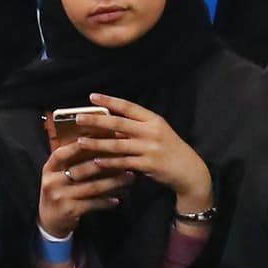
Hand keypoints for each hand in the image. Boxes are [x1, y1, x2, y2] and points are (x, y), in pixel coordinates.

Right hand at [37, 141, 132, 238]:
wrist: (49, 219)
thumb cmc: (60, 190)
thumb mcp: (59, 174)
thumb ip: (72, 161)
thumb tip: (99, 143)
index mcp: (50, 168)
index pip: (62, 153)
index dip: (78, 146)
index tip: (99, 138)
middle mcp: (52, 181)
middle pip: (82, 170)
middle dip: (107, 163)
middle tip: (126, 158)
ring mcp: (60, 197)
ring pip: (92, 187)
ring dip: (113, 182)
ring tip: (129, 177)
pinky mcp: (69, 211)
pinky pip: (92, 204)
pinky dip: (106, 201)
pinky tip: (117, 199)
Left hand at [75, 93, 212, 214]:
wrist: (189, 170)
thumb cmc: (169, 149)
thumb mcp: (157, 132)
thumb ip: (137, 126)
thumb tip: (111, 120)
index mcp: (153, 119)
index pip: (128, 107)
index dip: (110, 101)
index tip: (92, 96)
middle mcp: (151, 131)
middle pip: (119, 124)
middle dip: (97, 121)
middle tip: (78, 118)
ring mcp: (150, 148)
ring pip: (118, 144)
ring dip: (97, 143)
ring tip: (80, 142)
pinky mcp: (148, 165)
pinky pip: (124, 162)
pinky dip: (109, 162)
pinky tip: (96, 161)